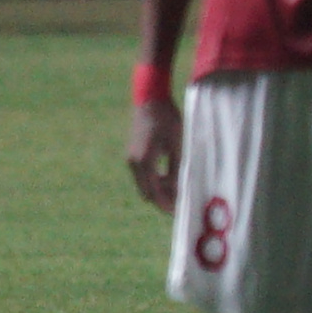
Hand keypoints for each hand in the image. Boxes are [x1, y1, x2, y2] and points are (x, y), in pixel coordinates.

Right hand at [126, 87, 181, 208]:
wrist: (150, 100)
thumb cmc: (168, 120)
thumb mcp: (177, 145)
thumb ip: (177, 168)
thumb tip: (179, 188)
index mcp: (144, 162)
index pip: (154, 193)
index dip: (165, 204)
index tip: (178, 212)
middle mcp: (134, 163)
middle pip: (147, 192)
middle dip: (162, 200)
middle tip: (180, 204)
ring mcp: (131, 159)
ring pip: (144, 184)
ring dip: (159, 189)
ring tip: (178, 191)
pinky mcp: (134, 154)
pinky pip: (143, 174)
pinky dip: (154, 180)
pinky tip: (170, 177)